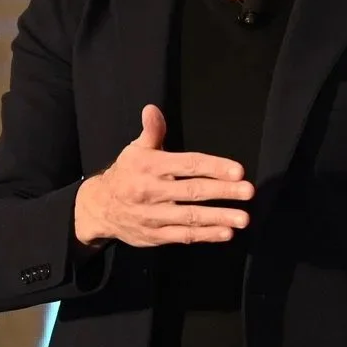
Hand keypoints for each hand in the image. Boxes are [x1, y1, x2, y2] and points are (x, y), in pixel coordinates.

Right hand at [74, 105, 254, 245]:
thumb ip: (151, 131)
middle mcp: (152, 191)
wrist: (98, 208)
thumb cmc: (125, 174)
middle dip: (223, 191)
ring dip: (219, 217)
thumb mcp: (134, 150)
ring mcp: (154, 216)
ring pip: (190, 217)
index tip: (237, 170)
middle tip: (248, 191)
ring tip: (243, 218)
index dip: (213, 167)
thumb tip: (152, 109)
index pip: (187, 165)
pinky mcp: (155, 235)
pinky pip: (183, 236)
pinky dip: (205, 235)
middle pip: (192, 191)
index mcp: (150, 167)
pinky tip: (226, 233)